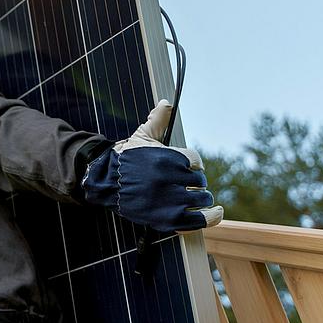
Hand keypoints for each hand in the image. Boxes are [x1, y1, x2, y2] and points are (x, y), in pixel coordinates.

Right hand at [81, 100, 222, 232]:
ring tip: (194, 196)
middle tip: (184, 183)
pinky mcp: (168, 219)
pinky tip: (216, 212)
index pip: (195, 161)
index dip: (191, 164)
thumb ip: (158, 119)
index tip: (185, 167)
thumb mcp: (141, 136)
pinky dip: (212, 216)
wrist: (106, 181)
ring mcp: (170, 201)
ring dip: (200, 197)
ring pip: (201, 199)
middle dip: (194, 181)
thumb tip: (166, 103)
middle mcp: (170, 180)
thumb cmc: (126, 158)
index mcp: (167, 158)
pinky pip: (199, 219)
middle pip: (199, 181)